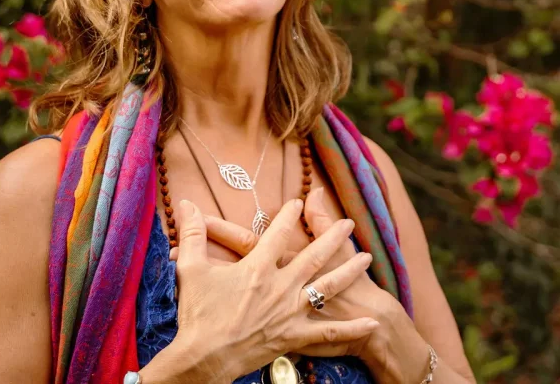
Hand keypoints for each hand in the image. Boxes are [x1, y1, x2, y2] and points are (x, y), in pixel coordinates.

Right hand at [140, 198, 379, 383]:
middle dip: (333, 237)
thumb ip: (192, 234)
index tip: (300, 201)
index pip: (278, 233)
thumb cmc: (197, 314)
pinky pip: (329, 332)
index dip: (290, 215)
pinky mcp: (294, 336)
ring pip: (328, 287)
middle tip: (349, 223)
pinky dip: (352, 328)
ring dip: (349, 271)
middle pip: (314, 256)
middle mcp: (280, 286)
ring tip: (368, 258)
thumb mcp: (191, 269)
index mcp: (258, 268)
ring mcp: (290, 312)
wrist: (204, 357)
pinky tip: (374, 321)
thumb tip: (185, 203)